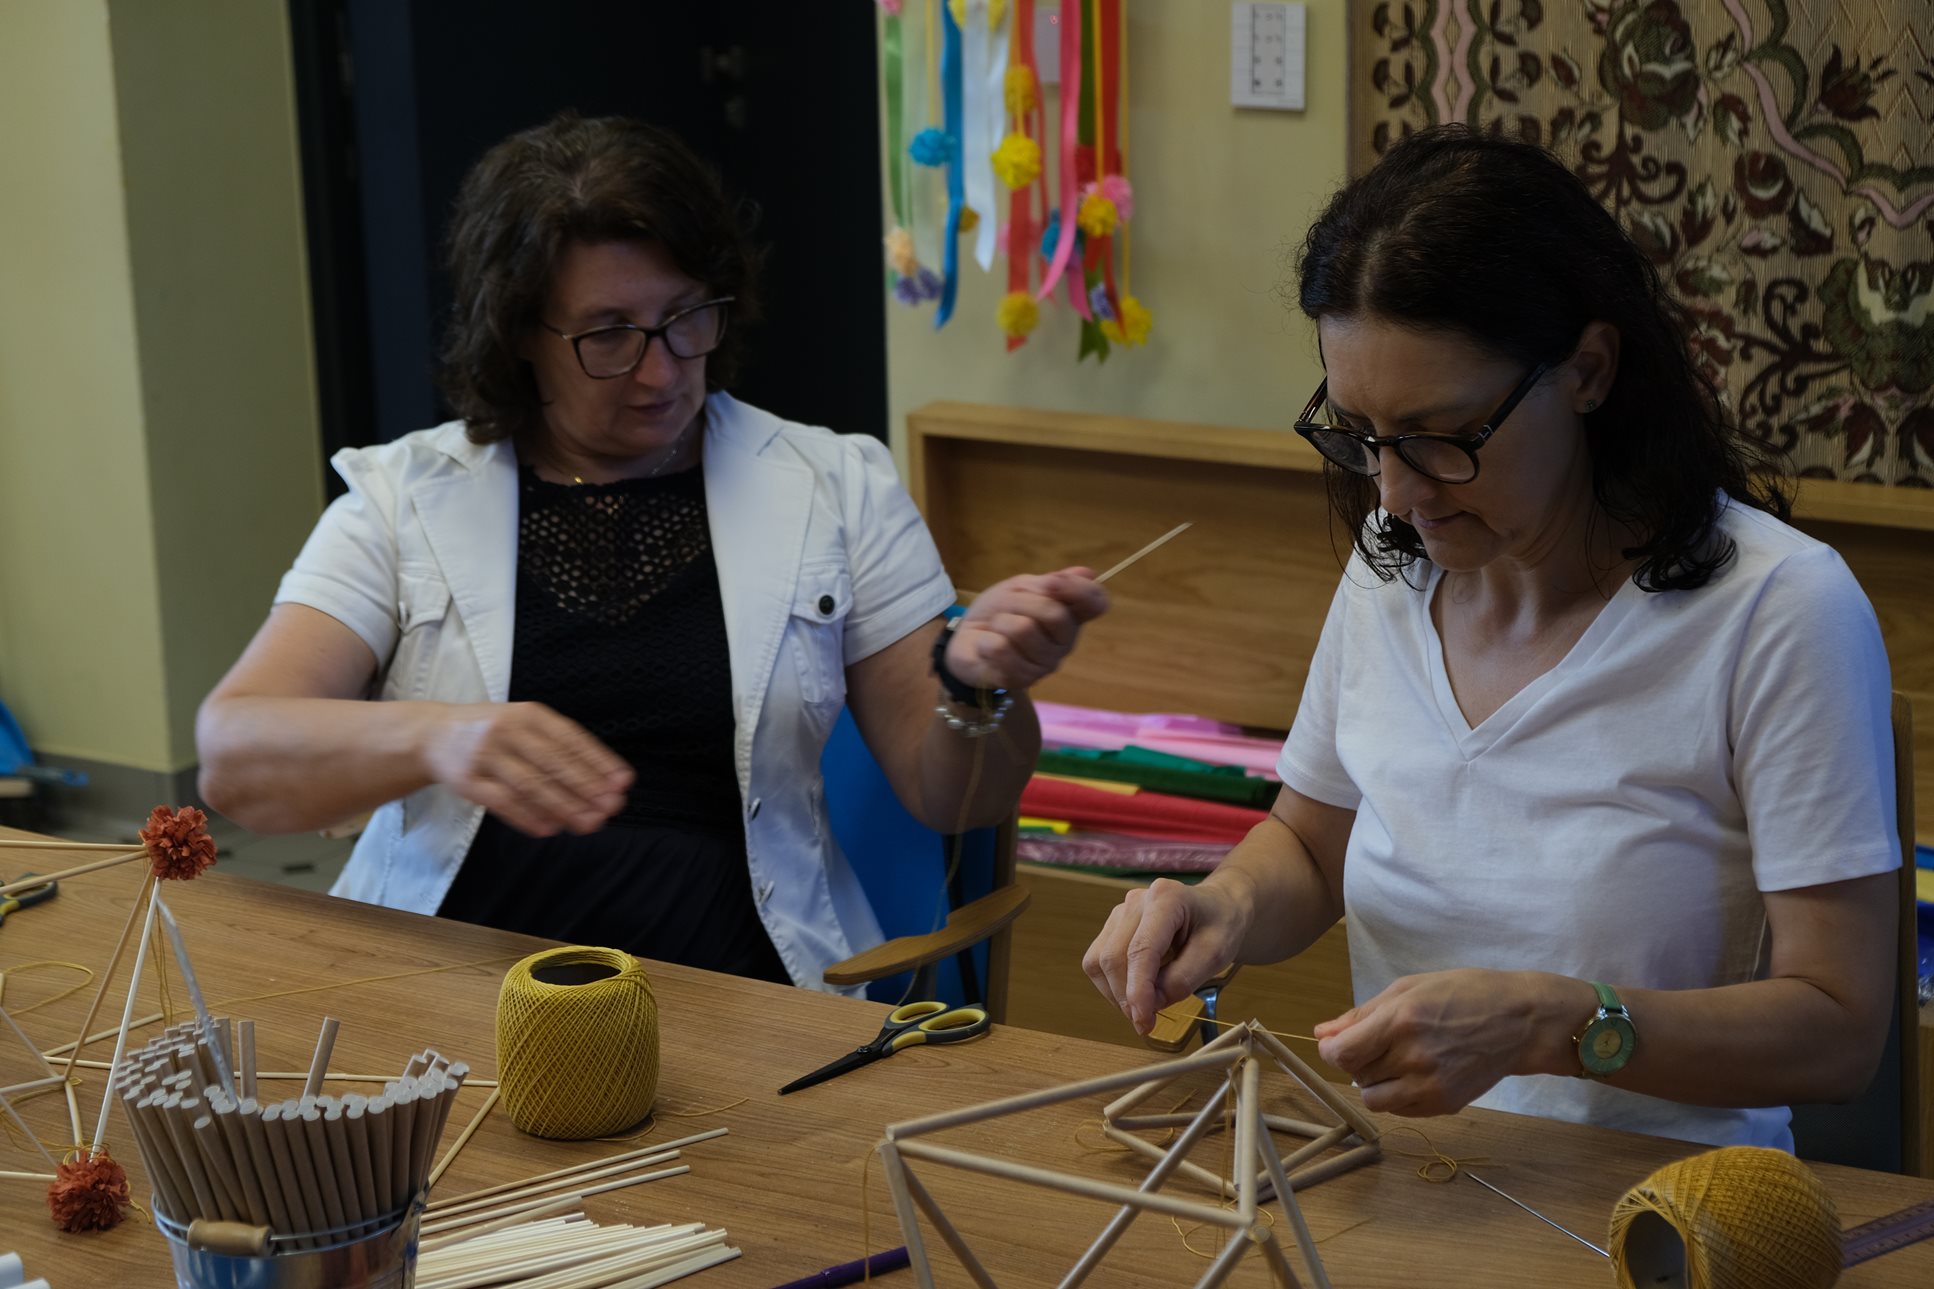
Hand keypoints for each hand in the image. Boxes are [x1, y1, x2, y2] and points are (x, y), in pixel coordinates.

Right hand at [418, 702, 633, 837]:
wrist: (433, 735)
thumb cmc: (493, 731)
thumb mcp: (524, 723)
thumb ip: (559, 745)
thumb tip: (603, 778)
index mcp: (528, 714)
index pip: (571, 738)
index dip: (599, 761)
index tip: (623, 781)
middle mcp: (506, 731)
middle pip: (553, 763)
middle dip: (587, 787)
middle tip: (612, 807)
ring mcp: (485, 756)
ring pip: (530, 785)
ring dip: (564, 806)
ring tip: (589, 823)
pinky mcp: (467, 781)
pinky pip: (502, 802)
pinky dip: (528, 817)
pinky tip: (550, 828)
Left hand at [946, 567, 1108, 690]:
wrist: (966, 640)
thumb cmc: (998, 612)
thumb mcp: (1019, 587)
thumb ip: (1048, 583)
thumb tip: (1086, 574)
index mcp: (1070, 615)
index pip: (1097, 603)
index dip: (1079, 589)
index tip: (1052, 582)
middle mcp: (1065, 642)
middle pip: (1056, 615)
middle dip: (1021, 601)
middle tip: (1006, 604)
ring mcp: (1045, 664)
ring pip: (1023, 629)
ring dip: (1000, 621)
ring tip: (996, 627)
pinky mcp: (1021, 679)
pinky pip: (1001, 648)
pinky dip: (986, 640)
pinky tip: (987, 645)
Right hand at [1082, 877, 1251, 1033]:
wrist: (1218, 910)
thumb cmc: (1220, 928)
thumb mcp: (1216, 956)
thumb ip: (1182, 980)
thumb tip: (1151, 1003)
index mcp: (1166, 898)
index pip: (1141, 950)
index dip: (1138, 990)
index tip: (1142, 1022)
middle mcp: (1136, 901)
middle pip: (1114, 957)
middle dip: (1127, 996)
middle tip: (1149, 1021)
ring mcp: (1120, 913)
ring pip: (1099, 962)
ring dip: (1117, 993)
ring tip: (1146, 1004)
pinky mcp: (1112, 927)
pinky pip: (1098, 963)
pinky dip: (1113, 985)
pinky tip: (1137, 989)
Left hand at [1314, 969, 1589, 1115]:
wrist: (1520, 1021)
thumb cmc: (1463, 993)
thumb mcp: (1408, 988)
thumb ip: (1361, 1015)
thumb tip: (1321, 1035)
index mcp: (1401, 1020)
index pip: (1342, 1054)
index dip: (1331, 1050)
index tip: (1338, 1043)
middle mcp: (1413, 1057)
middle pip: (1355, 1074)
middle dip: (1356, 1060)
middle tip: (1378, 1043)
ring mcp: (1430, 1085)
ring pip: (1373, 1098)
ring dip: (1374, 1081)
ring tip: (1395, 1060)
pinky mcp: (1445, 1104)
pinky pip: (1400, 1109)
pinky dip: (1397, 1094)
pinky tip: (1414, 1073)